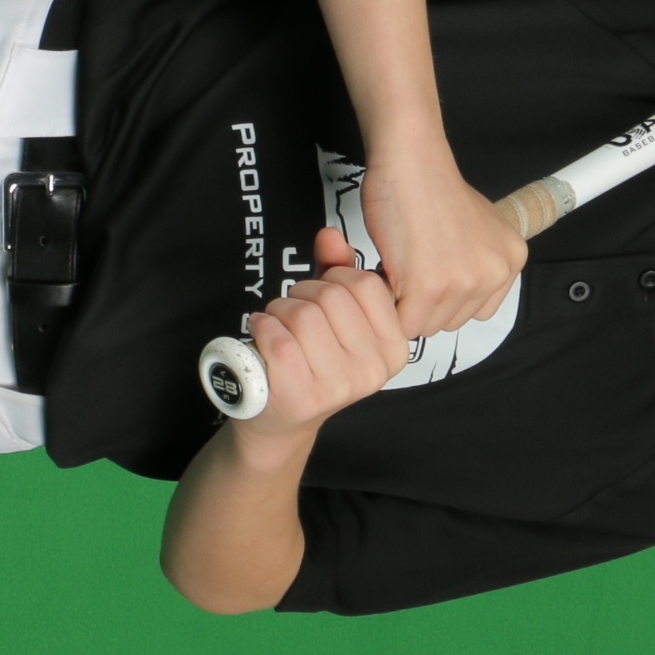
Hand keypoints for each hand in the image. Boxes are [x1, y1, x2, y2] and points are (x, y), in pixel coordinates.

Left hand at [232, 228, 409, 464]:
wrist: (280, 420)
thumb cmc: (310, 361)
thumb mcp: (333, 316)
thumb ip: (337, 272)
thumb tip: (329, 234)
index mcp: (393, 349)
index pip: (368, 284)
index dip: (336, 276)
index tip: (323, 292)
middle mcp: (372, 372)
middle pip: (332, 296)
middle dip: (303, 292)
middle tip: (292, 308)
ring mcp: (338, 387)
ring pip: (303, 314)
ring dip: (279, 309)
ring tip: (277, 324)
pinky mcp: (301, 395)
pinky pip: (278, 337)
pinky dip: (261, 326)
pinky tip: (262, 335)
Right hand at [355, 137, 528, 336]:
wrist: (410, 162)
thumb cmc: (431, 186)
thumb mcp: (478, 227)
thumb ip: (477, 262)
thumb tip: (456, 295)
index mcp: (511, 259)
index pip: (479, 310)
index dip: (449, 298)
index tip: (432, 275)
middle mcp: (496, 273)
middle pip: (453, 322)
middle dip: (426, 303)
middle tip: (409, 267)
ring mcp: (465, 282)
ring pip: (427, 326)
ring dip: (406, 305)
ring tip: (399, 267)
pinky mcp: (430, 288)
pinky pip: (403, 323)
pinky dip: (388, 306)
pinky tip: (386, 275)